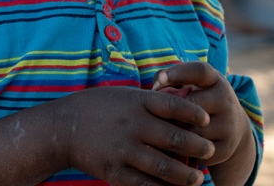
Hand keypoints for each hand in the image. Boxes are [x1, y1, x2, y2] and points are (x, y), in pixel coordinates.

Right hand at [60, 85, 215, 185]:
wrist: (63, 128)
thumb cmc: (99, 107)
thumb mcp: (125, 96)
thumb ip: (151, 102)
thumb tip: (183, 109)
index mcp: (136, 103)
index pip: (174, 106)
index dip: (194, 113)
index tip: (206, 119)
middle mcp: (133, 126)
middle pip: (174, 138)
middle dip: (197, 147)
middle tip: (210, 151)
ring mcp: (124, 150)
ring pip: (164, 167)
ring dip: (186, 175)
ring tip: (198, 177)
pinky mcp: (115, 172)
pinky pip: (145, 185)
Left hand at [152, 62, 254, 168]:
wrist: (233, 129)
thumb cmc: (199, 99)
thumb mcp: (192, 84)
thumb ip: (172, 80)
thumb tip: (156, 88)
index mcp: (215, 80)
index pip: (200, 71)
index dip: (179, 73)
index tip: (161, 80)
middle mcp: (225, 100)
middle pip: (193, 104)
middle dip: (174, 110)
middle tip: (161, 113)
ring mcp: (228, 125)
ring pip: (194, 131)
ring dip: (178, 132)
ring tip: (168, 131)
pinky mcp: (225, 148)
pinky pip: (197, 151)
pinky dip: (185, 152)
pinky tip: (179, 149)